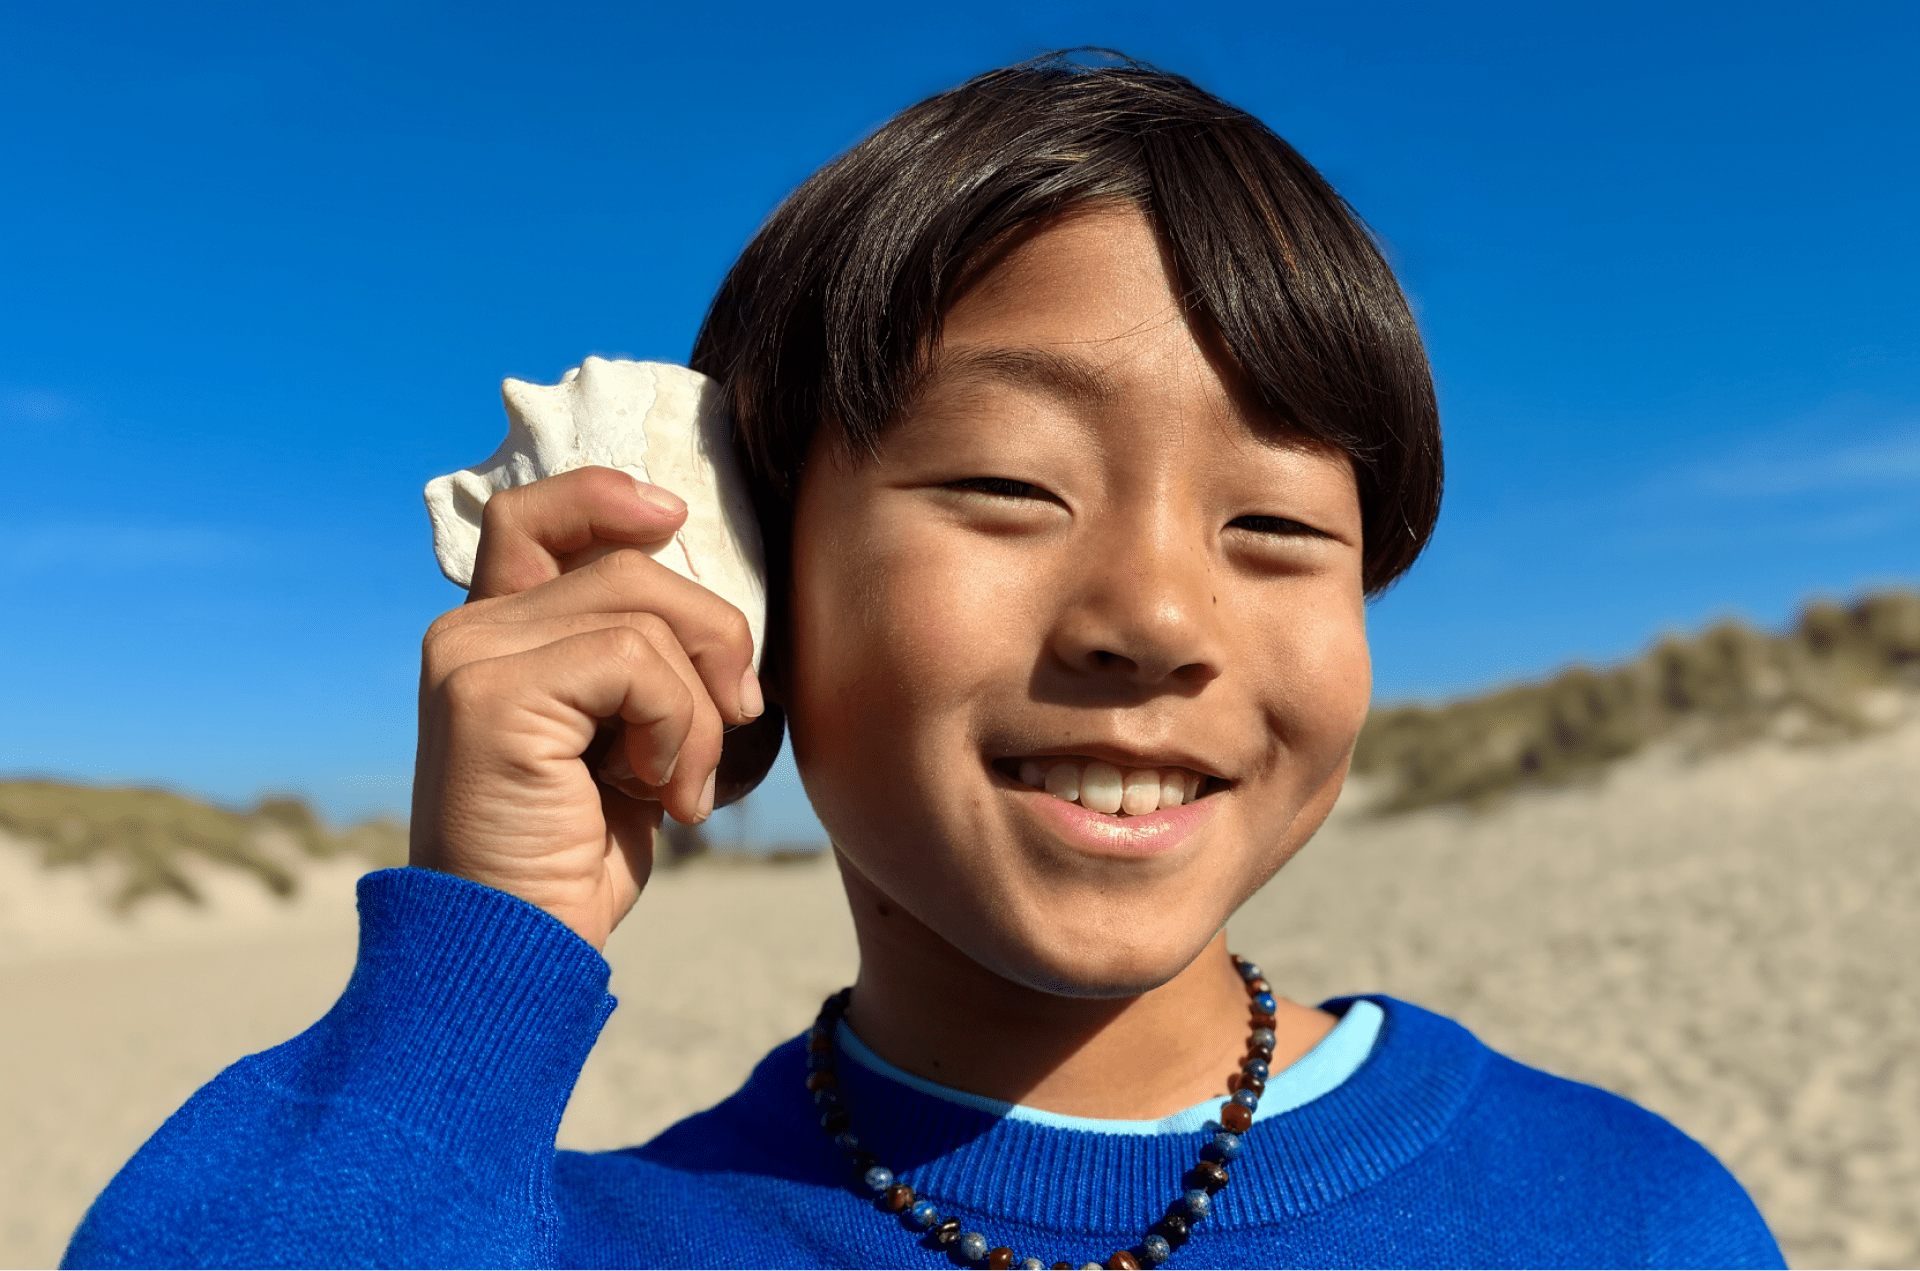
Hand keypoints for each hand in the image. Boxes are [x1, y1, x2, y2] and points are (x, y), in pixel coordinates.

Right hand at [409, 467, 763, 948]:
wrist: (518, 953)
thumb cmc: (576, 859)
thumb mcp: (623, 741)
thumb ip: (638, 663)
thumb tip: (717, 606)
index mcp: (494, 639)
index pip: (534, 515)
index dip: (606, 495)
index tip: (674, 517)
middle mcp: (467, 635)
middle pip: (628, 565)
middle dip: (712, 636)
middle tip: (737, 721)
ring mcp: (470, 659)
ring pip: (643, 611)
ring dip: (701, 707)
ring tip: (684, 787)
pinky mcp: (491, 695)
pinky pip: (638, 661)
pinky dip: (681, 729)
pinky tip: (666, 797)